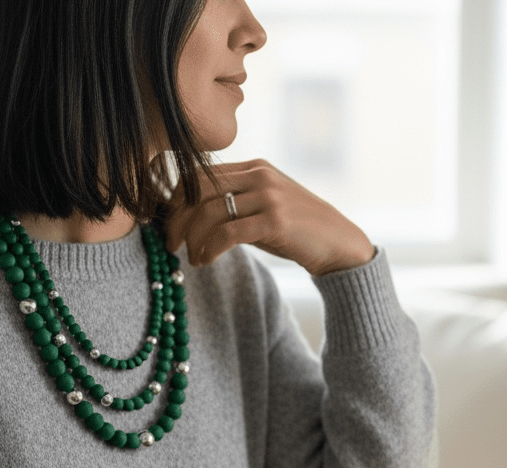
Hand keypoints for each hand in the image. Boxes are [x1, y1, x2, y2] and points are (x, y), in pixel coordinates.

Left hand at [165, 159, 375, 276]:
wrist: (338, 244)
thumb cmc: (296, 230)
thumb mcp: (264, 207)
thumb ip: (235, 202)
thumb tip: (190, 215)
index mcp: (254, 167)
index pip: (200, 175)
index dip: (176, 199)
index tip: (168, 223)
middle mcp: (259, 176)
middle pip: (199, 190)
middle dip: (177, 219)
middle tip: (169, 244)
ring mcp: (269, 197)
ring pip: (210, 212)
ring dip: (192, 239)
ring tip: (190, 258)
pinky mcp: (275, 221)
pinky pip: (228, 233)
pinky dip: (209, 249)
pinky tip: (204, 261)